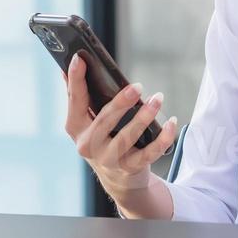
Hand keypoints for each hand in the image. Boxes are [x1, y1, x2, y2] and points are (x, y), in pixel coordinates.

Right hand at [62, 53, 177, 196]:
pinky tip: (171, 121)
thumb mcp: (87, 121)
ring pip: (128, 137)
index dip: (75, 79)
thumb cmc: (103, 140)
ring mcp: (109, 159)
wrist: (117, 180)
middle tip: (137, 86)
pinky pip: (150, 152)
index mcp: (76, 128)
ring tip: (158, 99)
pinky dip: (163, 137)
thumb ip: (79, 97)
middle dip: (121, 102)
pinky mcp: (131, 168)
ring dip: (145, 116)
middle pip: (105, 120)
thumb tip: (67, 67)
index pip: (75, 100)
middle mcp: (89, 145)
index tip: (79, 58)